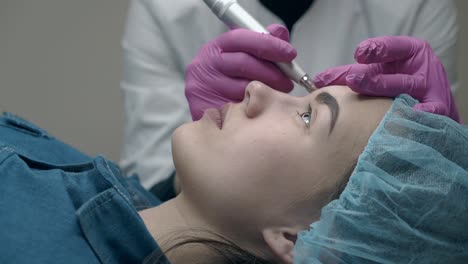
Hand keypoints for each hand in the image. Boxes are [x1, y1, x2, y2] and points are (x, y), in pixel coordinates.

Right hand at [185, 24, 295, 119]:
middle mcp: (205, 65)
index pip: (242, 39)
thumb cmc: (229, 82)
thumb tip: (279, 33)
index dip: (268, 45)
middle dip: (272, 72)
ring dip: (266, 93)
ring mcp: (202, 87)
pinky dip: (253, 108)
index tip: (290, 54)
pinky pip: (236, 109)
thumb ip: (261, 43)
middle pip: (243, 63)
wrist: (207, 113)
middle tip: (289, 82)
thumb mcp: (242, 58)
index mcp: (215, 48)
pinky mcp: (204, 108)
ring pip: (242, 89)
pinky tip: (262, 110)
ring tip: (277, 97)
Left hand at [313, 36, 459, 121]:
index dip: (377, 49)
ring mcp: (430, 91)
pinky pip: (430, 112)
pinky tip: (411, 113)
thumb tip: (317, 80)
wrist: (433, 106)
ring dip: (385, 90)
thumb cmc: (398, 86)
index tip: (358, 54)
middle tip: (352, 80)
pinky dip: (421, 113)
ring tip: (364, 92)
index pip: (393, 48)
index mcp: (408, 54)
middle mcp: (419, 71)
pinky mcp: (438, 110)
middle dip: (372, 77)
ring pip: (406, 89)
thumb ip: (351, 74)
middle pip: (393, 74)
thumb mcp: (380, 72)